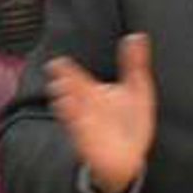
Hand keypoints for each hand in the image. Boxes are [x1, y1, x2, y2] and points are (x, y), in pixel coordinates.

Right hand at [47, 32, 155, 192]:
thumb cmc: (130, 120)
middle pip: (72, 93)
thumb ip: (135, 63)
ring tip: (60, 92)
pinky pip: (79, 132)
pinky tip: (72, 117)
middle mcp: (87, 107)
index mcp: (95, 92)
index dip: (67, 71)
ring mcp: (86, 124)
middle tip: (56, 74)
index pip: (77, 78)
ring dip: (66, 103)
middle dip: (64, 84)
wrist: (129, 156)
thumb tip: (136, 36)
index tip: (58, 62)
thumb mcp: (137, 89)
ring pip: (72, 111)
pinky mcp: (90, 142)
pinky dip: (76, 125)